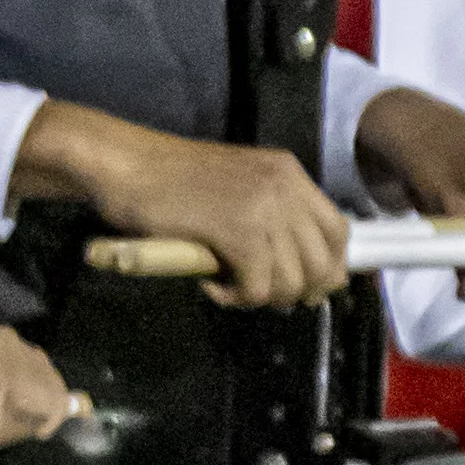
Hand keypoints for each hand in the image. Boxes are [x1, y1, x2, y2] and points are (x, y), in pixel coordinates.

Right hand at [12, 104, 347, 305]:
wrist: (126, 166)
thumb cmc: (170, 182)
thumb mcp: (236, 188)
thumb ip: (271, 217)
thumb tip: (302, 271)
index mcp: (288, 172)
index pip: (338, 228)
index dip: (329, 266)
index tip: (307, 288)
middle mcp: (285, 185)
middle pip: (323, 260)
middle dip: (301, 291)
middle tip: (265, 298)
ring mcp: (264, 207)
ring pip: (292, 279)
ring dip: (263, 296)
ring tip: (230, 289)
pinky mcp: (238, 230)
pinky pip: (257, 286)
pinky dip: (236, 298)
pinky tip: (211, 286)